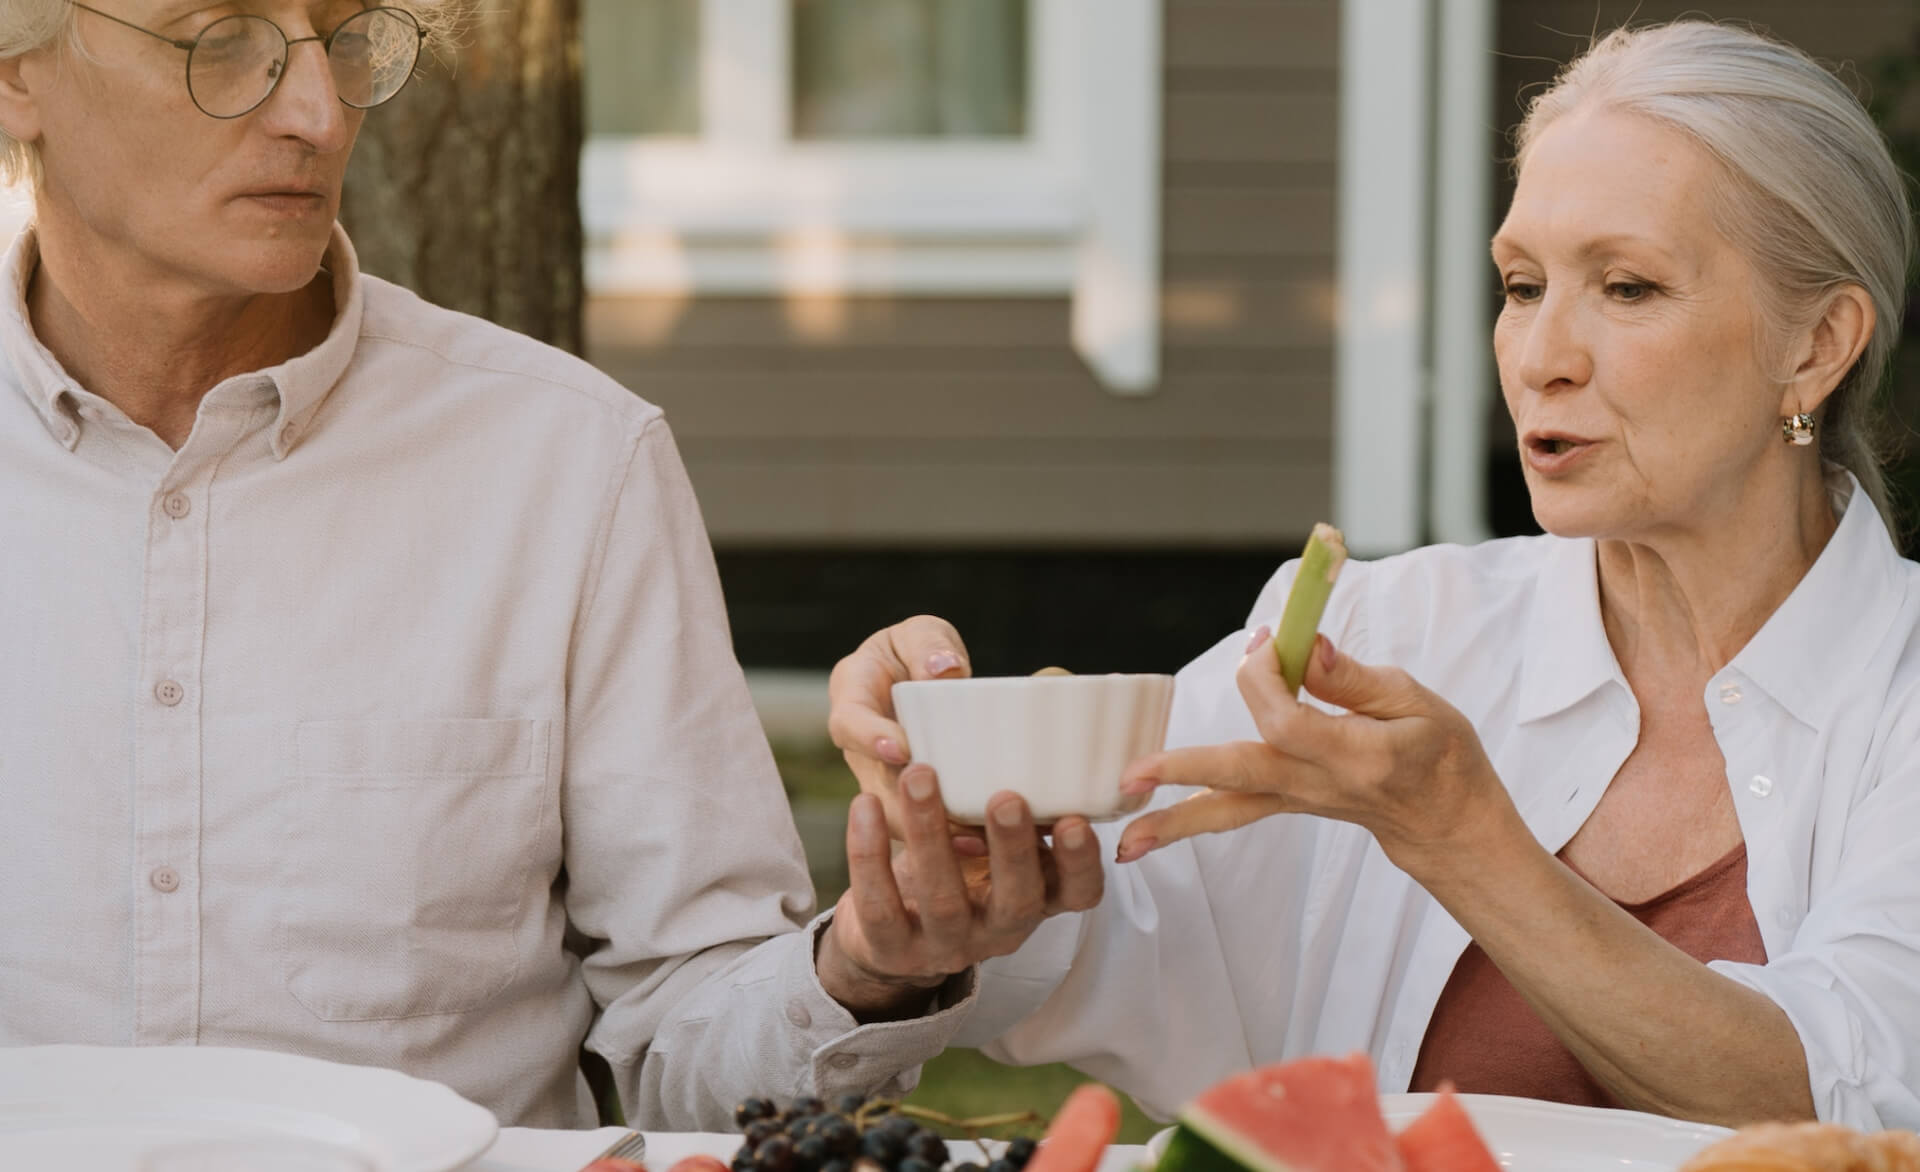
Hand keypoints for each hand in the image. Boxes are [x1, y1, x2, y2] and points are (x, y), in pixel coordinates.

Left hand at [816, 765, 1104, 1018]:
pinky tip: (863, 803)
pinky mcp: (891, 950)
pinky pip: (878, 904)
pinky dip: (869, 852)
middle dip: (1012, 848)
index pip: (1079, 893)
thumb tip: (1037, 721)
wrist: (891, 936)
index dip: (1081, 862)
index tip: (1073, 819)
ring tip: (919, 774)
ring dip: (930, 832)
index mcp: (1037, 900)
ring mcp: (946, 945)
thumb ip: (1016, 807)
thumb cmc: (958, 871)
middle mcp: (999, 930)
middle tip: (1005, 797)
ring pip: (941, 898)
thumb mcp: (995, 846)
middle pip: (1016, 900)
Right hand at [827, 615, 971, 838]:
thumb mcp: (921, 633)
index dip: (869, 738)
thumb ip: (929, 644)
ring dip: (932, 833)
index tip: (900, 749)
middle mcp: (861, 750)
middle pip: (873, 787)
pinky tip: (986, 847)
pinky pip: (924, 830)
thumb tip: (944, 670)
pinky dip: (952, 841)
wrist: (923, 683)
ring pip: (897, 819)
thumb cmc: (920, 653)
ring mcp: (883, 783)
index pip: (848, 722)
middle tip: (946, 809)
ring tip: (973, 838)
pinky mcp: (910, 807)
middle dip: (907, 804)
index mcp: (853, 697)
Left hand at [1113, 629, 1514, 876]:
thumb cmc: (1442, 757)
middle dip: (1183, 771)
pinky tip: (1142, 836)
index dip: (1265, 676)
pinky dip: (1189, 819)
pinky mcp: (1285, 803)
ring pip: (1228, 809)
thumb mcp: (1419, 703)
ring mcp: (1297, 801)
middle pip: (1241, 775)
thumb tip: (1309, 646)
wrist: (1448, 824)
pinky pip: (1233, 812)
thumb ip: (1355, 678)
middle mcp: (1319, 786)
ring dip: (1173, 823)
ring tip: (1124, 842)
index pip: (1287, 720)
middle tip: (1132, 776)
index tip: (1265, 641)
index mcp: (1356, 757)